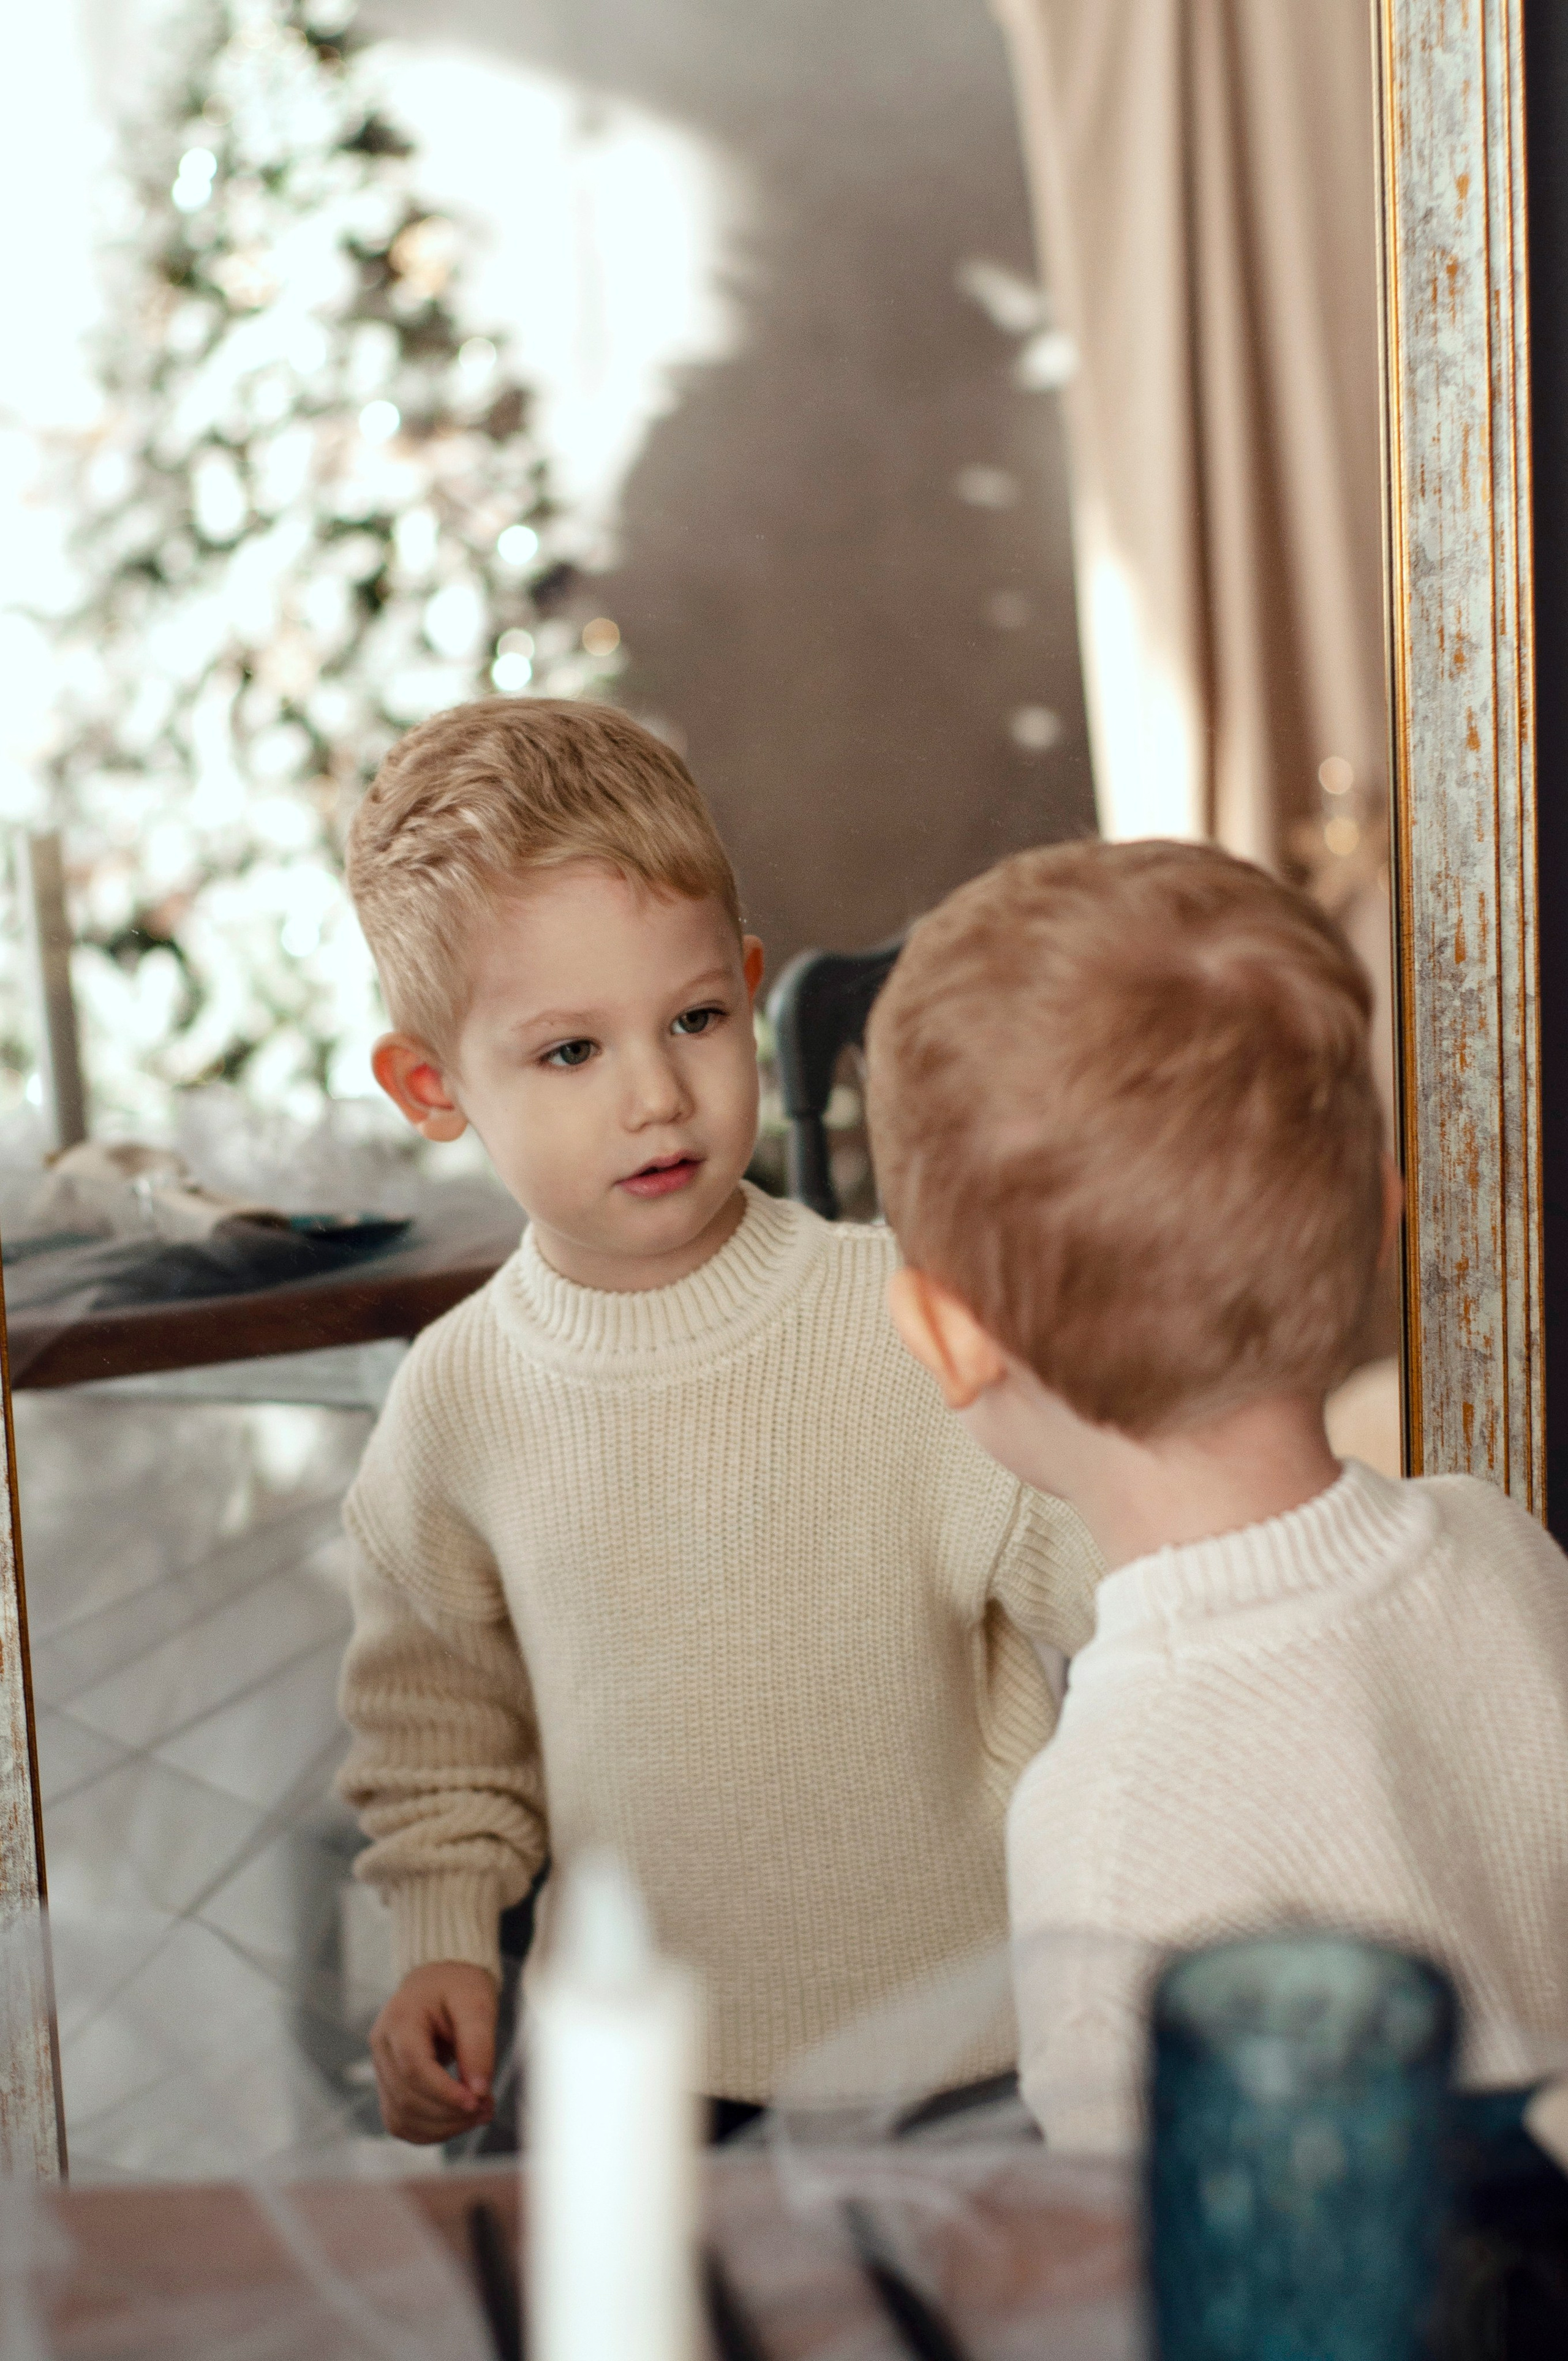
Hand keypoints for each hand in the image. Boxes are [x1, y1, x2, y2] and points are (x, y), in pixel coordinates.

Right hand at [369, 1961, 498, 2142]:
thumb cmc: (458, 1985)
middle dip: (449, 2113)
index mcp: (399, 2019)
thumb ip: (478, 2045)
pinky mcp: (389, 2084)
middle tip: (487, 2109)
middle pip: (407, 2097)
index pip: (413, 2067)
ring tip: (478, 2115)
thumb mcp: (476, 2003)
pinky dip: (429, 2130)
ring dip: (441, 2128)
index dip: (444, 2092)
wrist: (440, 1978)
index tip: (477, 2102)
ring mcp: (381, 2068)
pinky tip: (457, 2121)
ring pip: (401, 2117)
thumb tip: (479, 2091)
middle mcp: (382, 2046)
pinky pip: (401, 2121)